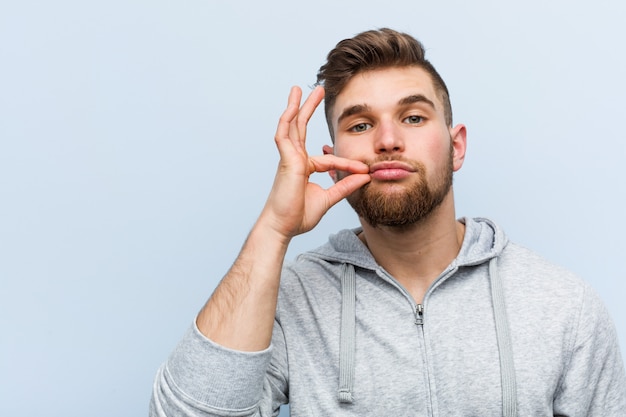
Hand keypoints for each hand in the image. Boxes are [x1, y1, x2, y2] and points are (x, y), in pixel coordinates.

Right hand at [260, 86, 370, 240]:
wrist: (283, 227)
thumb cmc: (299, 216)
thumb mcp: (328, 199)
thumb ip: (344, 187)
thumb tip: (364, 177)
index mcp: (305, 169)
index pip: (329, 159)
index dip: (347, 164)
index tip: (365, 170)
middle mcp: (296, 160)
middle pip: (302, 129)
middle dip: (309, 109)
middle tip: (318, 91)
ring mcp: (289, 158)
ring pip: (292, 126)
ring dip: (297, 106)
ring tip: (301, 89)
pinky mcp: (286, 160)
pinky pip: (285, 135)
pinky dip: (287, 120)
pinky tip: (292, 107)